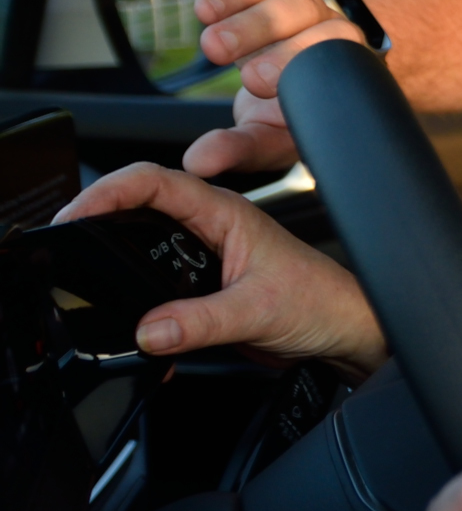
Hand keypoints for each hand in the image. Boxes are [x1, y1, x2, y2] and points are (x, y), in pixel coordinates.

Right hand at [56, 163, 386, 375]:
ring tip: (86, 271)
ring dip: (117, 255)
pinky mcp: (205, 286)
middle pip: (140, 206)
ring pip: (146, 243)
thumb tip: (149, 329)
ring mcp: (207, 256)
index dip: (108, 190)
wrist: (346, 328)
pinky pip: (159, 281)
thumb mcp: (258, 311)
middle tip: (66, 239)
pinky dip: (138, 293)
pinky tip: (130, 313)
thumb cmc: (322, 301)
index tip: (76, 213)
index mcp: (226, 213)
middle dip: (99, 218)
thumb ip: (200, 322)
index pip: (154, 181)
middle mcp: (213, 227)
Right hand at [182, 0, 368, 175]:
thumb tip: (196, 162)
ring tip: (211, 44)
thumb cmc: (280, 114)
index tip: (256, 85)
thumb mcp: (264, 138)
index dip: (297, 69)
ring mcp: (313, 10)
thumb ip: (236, 149)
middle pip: (320, 29)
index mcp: (342, 81)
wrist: (292, 78)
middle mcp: (335, 40)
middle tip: (229, 61)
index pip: (336, 68)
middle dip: (272, 43)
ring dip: (250, 18)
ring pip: (295, 0)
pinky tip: (207, 9)